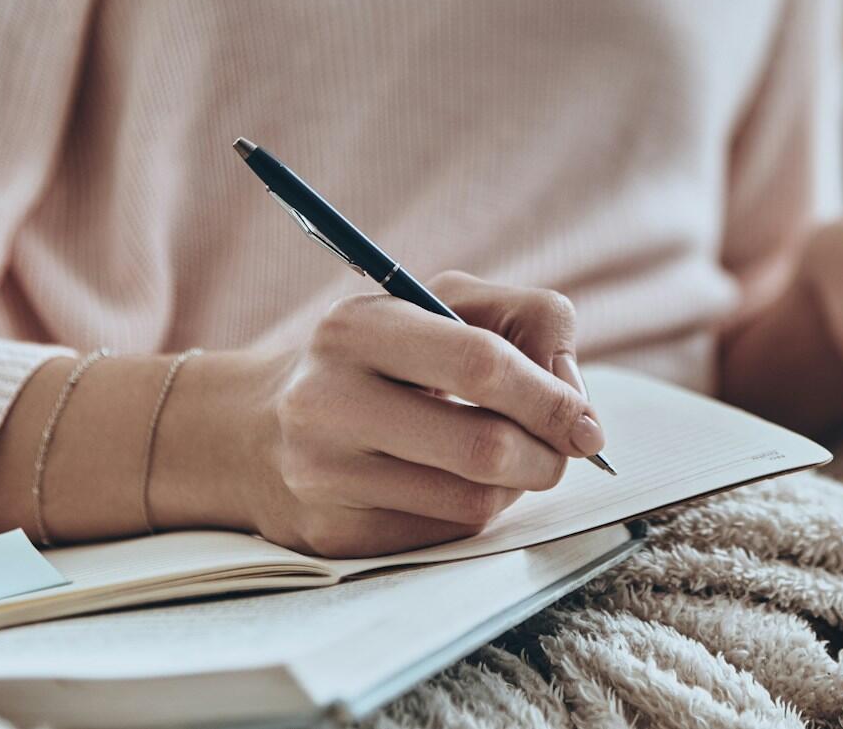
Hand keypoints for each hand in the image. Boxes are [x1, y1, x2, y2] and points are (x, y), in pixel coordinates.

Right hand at [227, 271, 606, 557]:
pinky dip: (472, 513)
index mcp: (358, 327)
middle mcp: (327, 400)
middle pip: (483, 446)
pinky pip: (442, 536)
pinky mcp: (329, 534)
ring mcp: (321, 474)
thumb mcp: (437, 304)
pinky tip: (456, 486)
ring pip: (470, 502)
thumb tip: (575, 400)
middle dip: (546, 455)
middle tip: (563, 452)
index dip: (551, 398)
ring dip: (515, 488)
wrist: (255, 428)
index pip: (481, 363)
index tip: (587, 423)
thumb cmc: (376, 357)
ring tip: (509, 463)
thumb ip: (526, 320)